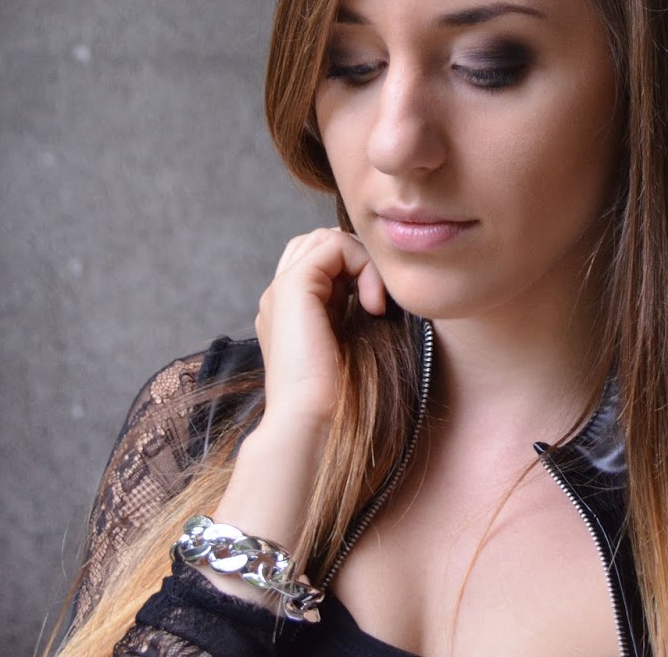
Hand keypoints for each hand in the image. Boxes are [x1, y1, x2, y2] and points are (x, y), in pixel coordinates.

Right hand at [199, 229, 385, 574]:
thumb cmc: (340, 402)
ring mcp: (280, 291)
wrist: (312, 427)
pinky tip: (373, 304)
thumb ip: (357, 317)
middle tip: (378, 302)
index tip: (379, 310)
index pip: (322, 261)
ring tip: (376, 302)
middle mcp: (280, 298)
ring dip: (362, 261)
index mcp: (291, 313)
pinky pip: (332, 244)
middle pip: (320, 243)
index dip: (356, 272)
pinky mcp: (292, 287)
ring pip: (325, 239)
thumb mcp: (354, 348)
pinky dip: (362, 265)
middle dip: (357, 261)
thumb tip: (387, 298)